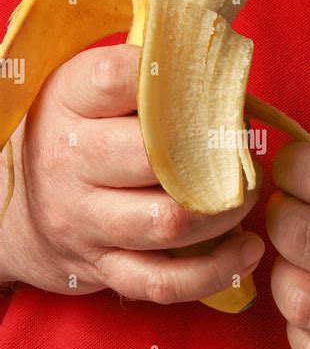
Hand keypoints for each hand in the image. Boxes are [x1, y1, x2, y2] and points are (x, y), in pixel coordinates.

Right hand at [0, 45, 263, 301]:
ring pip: (168, 222)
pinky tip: (246, 252)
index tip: (212, 87)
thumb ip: (137, 75)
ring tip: (246, 196)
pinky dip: (213, 272)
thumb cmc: (70, 136)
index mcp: (66, 102)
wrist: (11, 209)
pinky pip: (163, 281)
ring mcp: (83, 221)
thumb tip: (217, 67)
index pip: (120, 80)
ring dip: (223, 212)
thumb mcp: (82, 90)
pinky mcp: (101, 267)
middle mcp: (68, 161)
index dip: (175, 81)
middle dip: (215, 155)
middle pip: (154, 157)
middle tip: (241, 149)